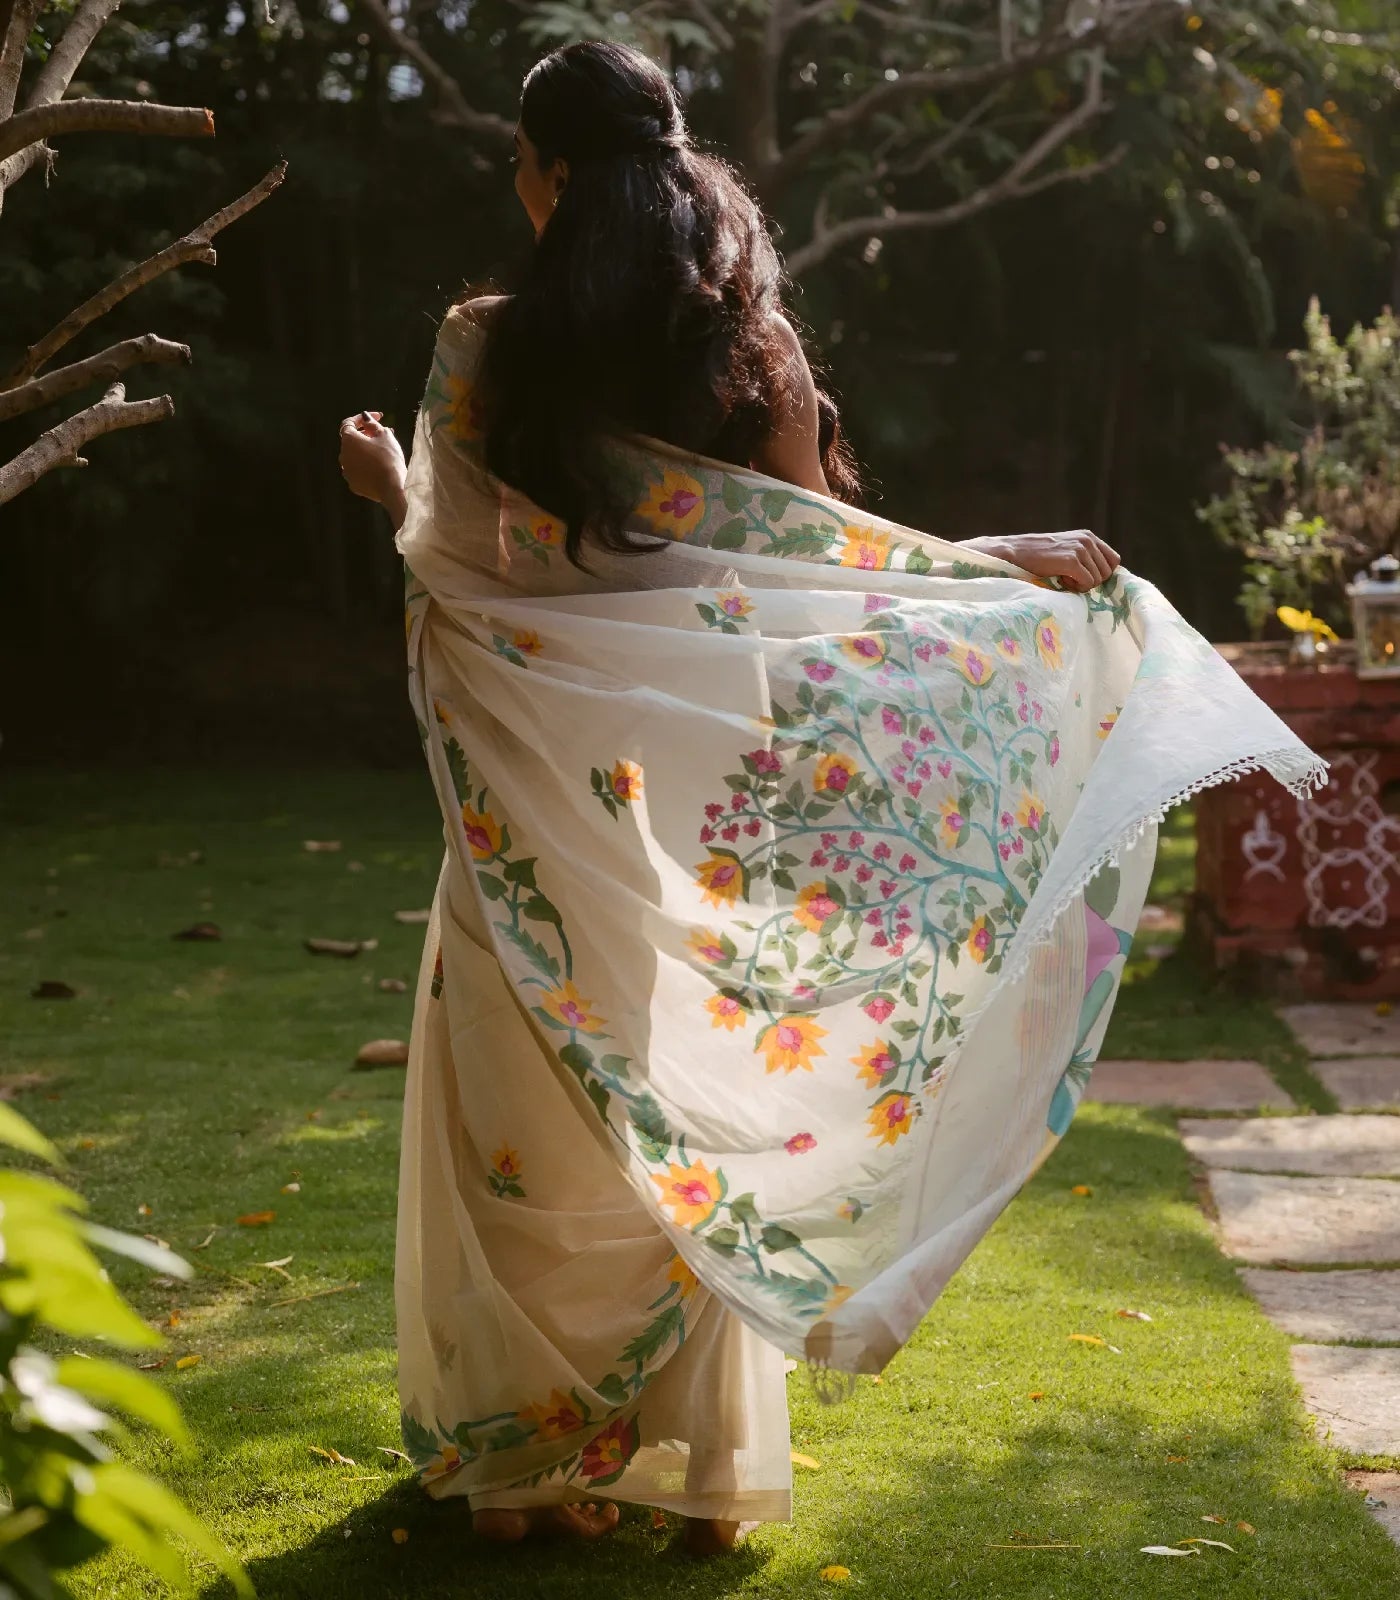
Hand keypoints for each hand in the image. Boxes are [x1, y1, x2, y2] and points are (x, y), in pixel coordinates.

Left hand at [339, 411, 405, 505]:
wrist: (392, 488)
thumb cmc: (389, 458)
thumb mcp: (385, 436)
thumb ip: (372, 424)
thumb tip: (365, 418)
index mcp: (348, 440)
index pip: (349, 423)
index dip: (362, 418)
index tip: (378, 417)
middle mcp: (343, 455)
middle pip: (352, 440)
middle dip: (366, 435)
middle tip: (383, 434)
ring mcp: (346, 471)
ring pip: (355, 456)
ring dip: (365, 450)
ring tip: (382, 451)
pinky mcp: (353, 484)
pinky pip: (358, 470)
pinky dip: (366, 465)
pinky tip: (379, 466)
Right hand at [967, 530, 1120, 591]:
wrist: (1015, 553)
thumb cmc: (1038, 557)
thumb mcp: (1066, 551)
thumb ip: (1085, 558)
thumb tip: (1103, 578)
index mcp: (1088, 537)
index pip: (1113, 560)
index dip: (1101, 574)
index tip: (1084, 578)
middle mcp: (1088, 540)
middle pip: (1107, 573)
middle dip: (1091, 581)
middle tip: (1070, 578)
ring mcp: (1080, 550)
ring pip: (1097, 580)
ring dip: (1081, 585)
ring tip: (1063, 578)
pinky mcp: (1072, 561)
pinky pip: (1087, 584)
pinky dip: (1075, 588)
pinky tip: (1060, 580)